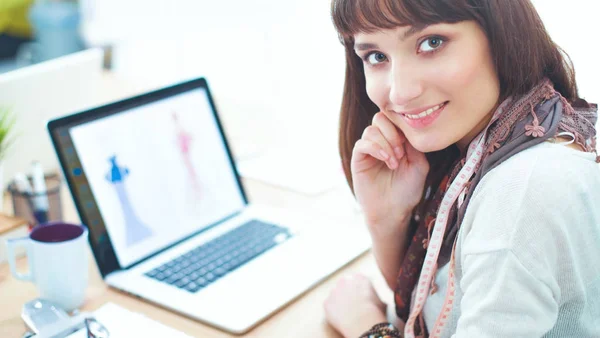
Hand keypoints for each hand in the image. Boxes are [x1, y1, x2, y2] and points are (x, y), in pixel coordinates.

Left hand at [324, 273, 387, 337]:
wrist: (362, 320)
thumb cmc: (374, 311)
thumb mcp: (380, 300)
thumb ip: (375, 297)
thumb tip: (378, 303)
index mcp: (359, 277)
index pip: (357, 281)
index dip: (359, 291)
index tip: (361, 298)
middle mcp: (344, 281)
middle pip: (344, 286)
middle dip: (347, 294)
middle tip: (353, 305)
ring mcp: (333, 291)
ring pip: (335, 296)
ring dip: (339, 302)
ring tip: (348, 314)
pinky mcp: (326, 303)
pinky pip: (329, 307)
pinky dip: (333, 312)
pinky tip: (341, 318)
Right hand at [351, 112, 428, 229]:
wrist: (393, 211)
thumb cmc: (407, 191)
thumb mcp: (419, 165)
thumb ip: (414, 145)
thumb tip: (406, 128)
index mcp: (396, 140)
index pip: (395, 118)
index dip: (402, 126)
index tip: (410, 145)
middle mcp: (381, 142)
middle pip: (380, 118)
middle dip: (393, 132)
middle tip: (401, 152)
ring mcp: (368, 150)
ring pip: (371, 130)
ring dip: (385, 143)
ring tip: (394, 162)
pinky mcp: (358, 159)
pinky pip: (362, 143)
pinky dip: (375, 147)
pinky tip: (386, 159)